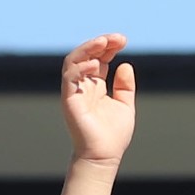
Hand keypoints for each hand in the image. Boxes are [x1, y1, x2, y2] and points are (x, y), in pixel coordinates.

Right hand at [60, 34, 135, 165]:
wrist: (103, 156)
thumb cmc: (113, 135)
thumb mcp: (125, 106)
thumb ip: (125, 87)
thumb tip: (125, 64)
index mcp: (96, 85)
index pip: (99, 58)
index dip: (109, 47)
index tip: (123, 40)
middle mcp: (83, 85)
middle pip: (86, 56)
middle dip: (99, 43)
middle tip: (116, 38)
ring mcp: (74, 91)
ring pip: (73, 62)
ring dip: (87, 50)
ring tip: (103, 43)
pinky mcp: (69, 100)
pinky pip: (69, 78)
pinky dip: (81, 68)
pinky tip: (96, 65)